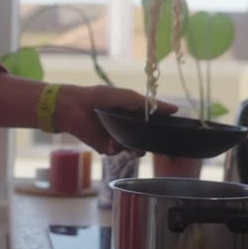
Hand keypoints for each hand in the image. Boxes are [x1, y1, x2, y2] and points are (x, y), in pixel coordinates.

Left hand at [54, 84, 176, 154]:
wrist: (72, 107)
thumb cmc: (99, 97)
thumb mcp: (127, 97)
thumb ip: (148, 104)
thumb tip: (174, 109)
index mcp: (134, 113)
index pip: (154, 123)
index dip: (162, 128)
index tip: (173, 132)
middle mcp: (128, 127)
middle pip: (146, 140)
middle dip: (149, 142)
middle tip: (152, 142)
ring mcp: (117, 138)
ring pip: (133, 149)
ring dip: (134, 148)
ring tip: (133, 145)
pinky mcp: (106, 147)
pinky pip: (117, 152)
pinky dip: (116, 147)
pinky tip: (112, 141)